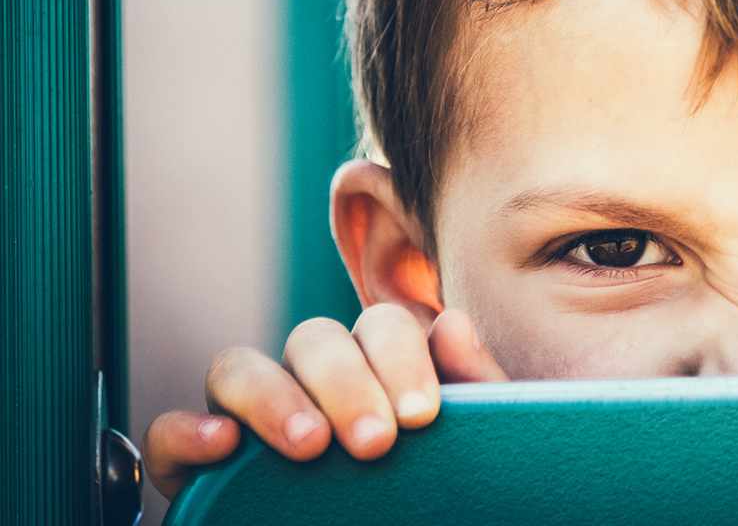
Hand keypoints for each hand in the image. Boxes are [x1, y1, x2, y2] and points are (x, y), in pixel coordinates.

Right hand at [141, 305, 505, 499]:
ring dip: (274, 395)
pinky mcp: (198, 471)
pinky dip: (188, 429)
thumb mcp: (465, 456)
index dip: (400, 355)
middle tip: (376, 443)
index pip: (380, 327)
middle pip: (313, 338)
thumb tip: (451, 323)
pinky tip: (222, 443)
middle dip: (346, 382)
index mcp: (377, 373)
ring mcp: (250, 423)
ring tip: (310, 445)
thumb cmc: (431, 507)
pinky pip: (170, 430)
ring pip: (238, 366)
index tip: (420, 416)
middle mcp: (311, 386)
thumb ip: (475, 391)